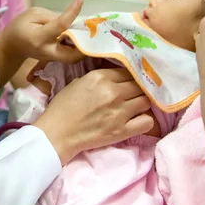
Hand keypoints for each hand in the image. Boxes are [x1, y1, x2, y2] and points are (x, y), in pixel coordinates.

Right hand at [0, 0, 85, 64]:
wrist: (12, 46)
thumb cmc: (20, 27)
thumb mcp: (33, 14)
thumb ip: (52, 17)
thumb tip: (70, 21)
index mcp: (39, 38)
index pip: (60, 26)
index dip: (72, 13)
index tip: (80, 1)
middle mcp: (48, 51)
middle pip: (72, 56)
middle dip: (84, 45)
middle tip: (91, 30)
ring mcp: (52, 59)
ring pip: (73, 58)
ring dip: (83, 47)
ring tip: (89, 32)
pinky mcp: (56, 60)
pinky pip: (70, 55)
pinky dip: (79, 47)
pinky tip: (82, 36)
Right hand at [33, 68, 153, 164]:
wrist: (57, 133)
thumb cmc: (63, 107)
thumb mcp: (78, 82)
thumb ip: (99, 78)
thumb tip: (115, 78)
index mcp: (100, 77)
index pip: (128, 71)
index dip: (130, 76)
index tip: (129, 81)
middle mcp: (113, 92)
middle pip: (140, 85)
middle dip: (138, 88)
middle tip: (133, 94)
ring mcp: (120, 112)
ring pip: (146, 101)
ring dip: (142, 103)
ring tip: (135, 106)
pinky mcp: (122, 131)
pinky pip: (147, 122)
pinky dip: (145, 120)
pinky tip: (137, 120)